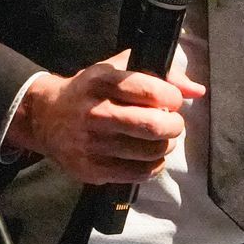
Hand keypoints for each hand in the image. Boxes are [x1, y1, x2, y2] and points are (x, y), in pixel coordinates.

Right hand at [7, 49, 204, 183]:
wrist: (46, 118)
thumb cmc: (91, 89)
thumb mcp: (118, 69)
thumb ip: (161, 73)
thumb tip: (197, 91)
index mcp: (102, 81)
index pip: (150, 90)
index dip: (172, 97)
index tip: (172, 100)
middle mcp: (96, 113)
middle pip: (152, 126)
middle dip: (174, 125)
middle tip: (173, 123)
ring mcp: (93, 145)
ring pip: (149, 152)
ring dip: (166, 146)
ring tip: (162, 138)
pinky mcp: (92, 170)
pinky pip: (138, 173)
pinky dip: (154, 165)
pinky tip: (150, 155)